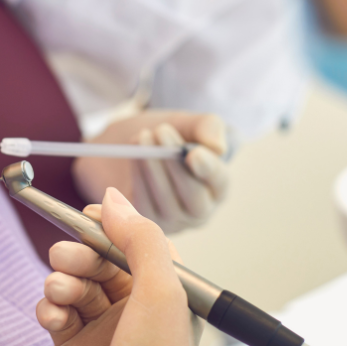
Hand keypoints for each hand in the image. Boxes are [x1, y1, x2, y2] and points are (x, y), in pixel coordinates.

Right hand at [35, 188, 201, 345]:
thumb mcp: (161, 296)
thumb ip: (141, 240)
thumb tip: (113, 199)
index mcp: (166, 291)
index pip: (135, 241)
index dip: (110, 226)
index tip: (88, 216)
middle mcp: (136, 306)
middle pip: (97, 259)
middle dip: (76, 254)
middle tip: (65, 258)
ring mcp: (104, 325)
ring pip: (72, 282)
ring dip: (59, 282)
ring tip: (60, 292)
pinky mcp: (76, 343)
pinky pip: (55, 311)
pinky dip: (48, 309)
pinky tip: (54, 316)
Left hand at [73, 111, 228, 232]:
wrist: (127, 146)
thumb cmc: (164, 135)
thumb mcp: (185, 122)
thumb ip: (207, 127)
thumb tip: (218, 147)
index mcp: (216, 186)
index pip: (219, 182)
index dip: (208, 169)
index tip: (193, 153)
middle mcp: (198, 210)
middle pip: (194, 197)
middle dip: (175, 165)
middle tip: (160, 131)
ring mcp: (171, 220)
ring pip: (166, 201)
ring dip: (153, 167)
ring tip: (143, 136)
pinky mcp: (144, 222)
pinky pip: (143, 205)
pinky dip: (138, 178)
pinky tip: (133, 154)